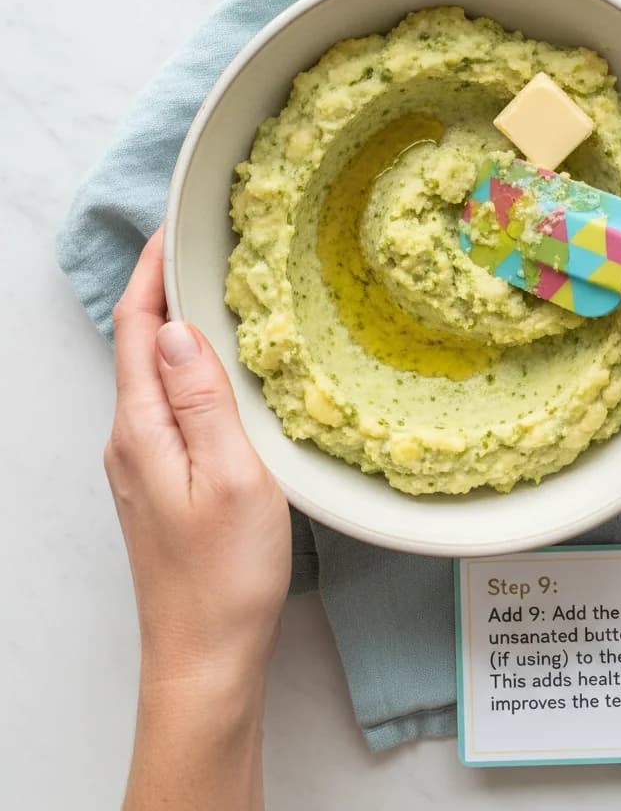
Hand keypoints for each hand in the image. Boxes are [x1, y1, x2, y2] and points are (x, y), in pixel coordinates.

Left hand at [105, 227, 290, 808]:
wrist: (204, 654)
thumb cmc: (224, 573)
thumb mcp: (231, 477)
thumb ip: (202, 400)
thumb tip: (176, 328)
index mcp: (141, 429)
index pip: (134, 327)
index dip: (152, 271)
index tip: (175, 225)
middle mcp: (129, 439)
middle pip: (137, 344)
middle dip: (164, 288)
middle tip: (208, 248)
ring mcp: (141, 463)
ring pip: (153, 374)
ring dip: (176, 327)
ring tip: (221, 294)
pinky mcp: (159, 482)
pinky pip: (167, 404)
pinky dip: (187, 368)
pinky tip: (221, 370)